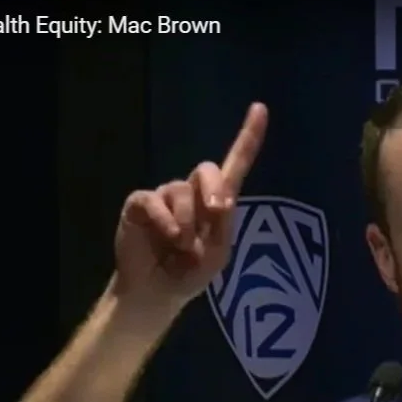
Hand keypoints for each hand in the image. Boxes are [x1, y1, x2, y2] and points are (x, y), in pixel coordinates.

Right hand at [111, 102, 268, 311]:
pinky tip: (169, 236)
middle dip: (213, 189)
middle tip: (216, 213)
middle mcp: (191, 193)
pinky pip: (154, 200)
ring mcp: (165, 196)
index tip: (260, 108)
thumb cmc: (190, 274)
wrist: (158, 293)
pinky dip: (165, 219)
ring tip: (182, 246)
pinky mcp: (141, 204)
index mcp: (216, 203)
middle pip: (206, 169)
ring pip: (181, 190)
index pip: (235, 165)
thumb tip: (213, 203)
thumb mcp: (217, 253)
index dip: (248, 137)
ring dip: (187, 221)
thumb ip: (222, 224)